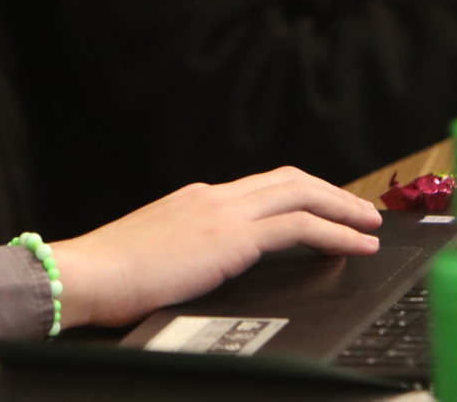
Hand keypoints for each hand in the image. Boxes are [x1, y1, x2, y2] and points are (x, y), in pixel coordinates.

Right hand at [51, 168, 381, 329]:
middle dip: (332, 193)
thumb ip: (187, 252)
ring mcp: (223, 212)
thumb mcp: (157, 255)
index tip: (324, 205)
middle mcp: (214, 197)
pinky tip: (354, 245)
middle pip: (289, 179)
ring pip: (301, 193)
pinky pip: (297, 226)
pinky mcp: (231, 238)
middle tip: (363, 211)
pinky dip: (334, 232)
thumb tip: (203, 268)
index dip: (301, 192)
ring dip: (342, 207)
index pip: (262, 186)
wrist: (86, 274)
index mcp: (197, 200)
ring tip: (370, 225)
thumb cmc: (109, 277)